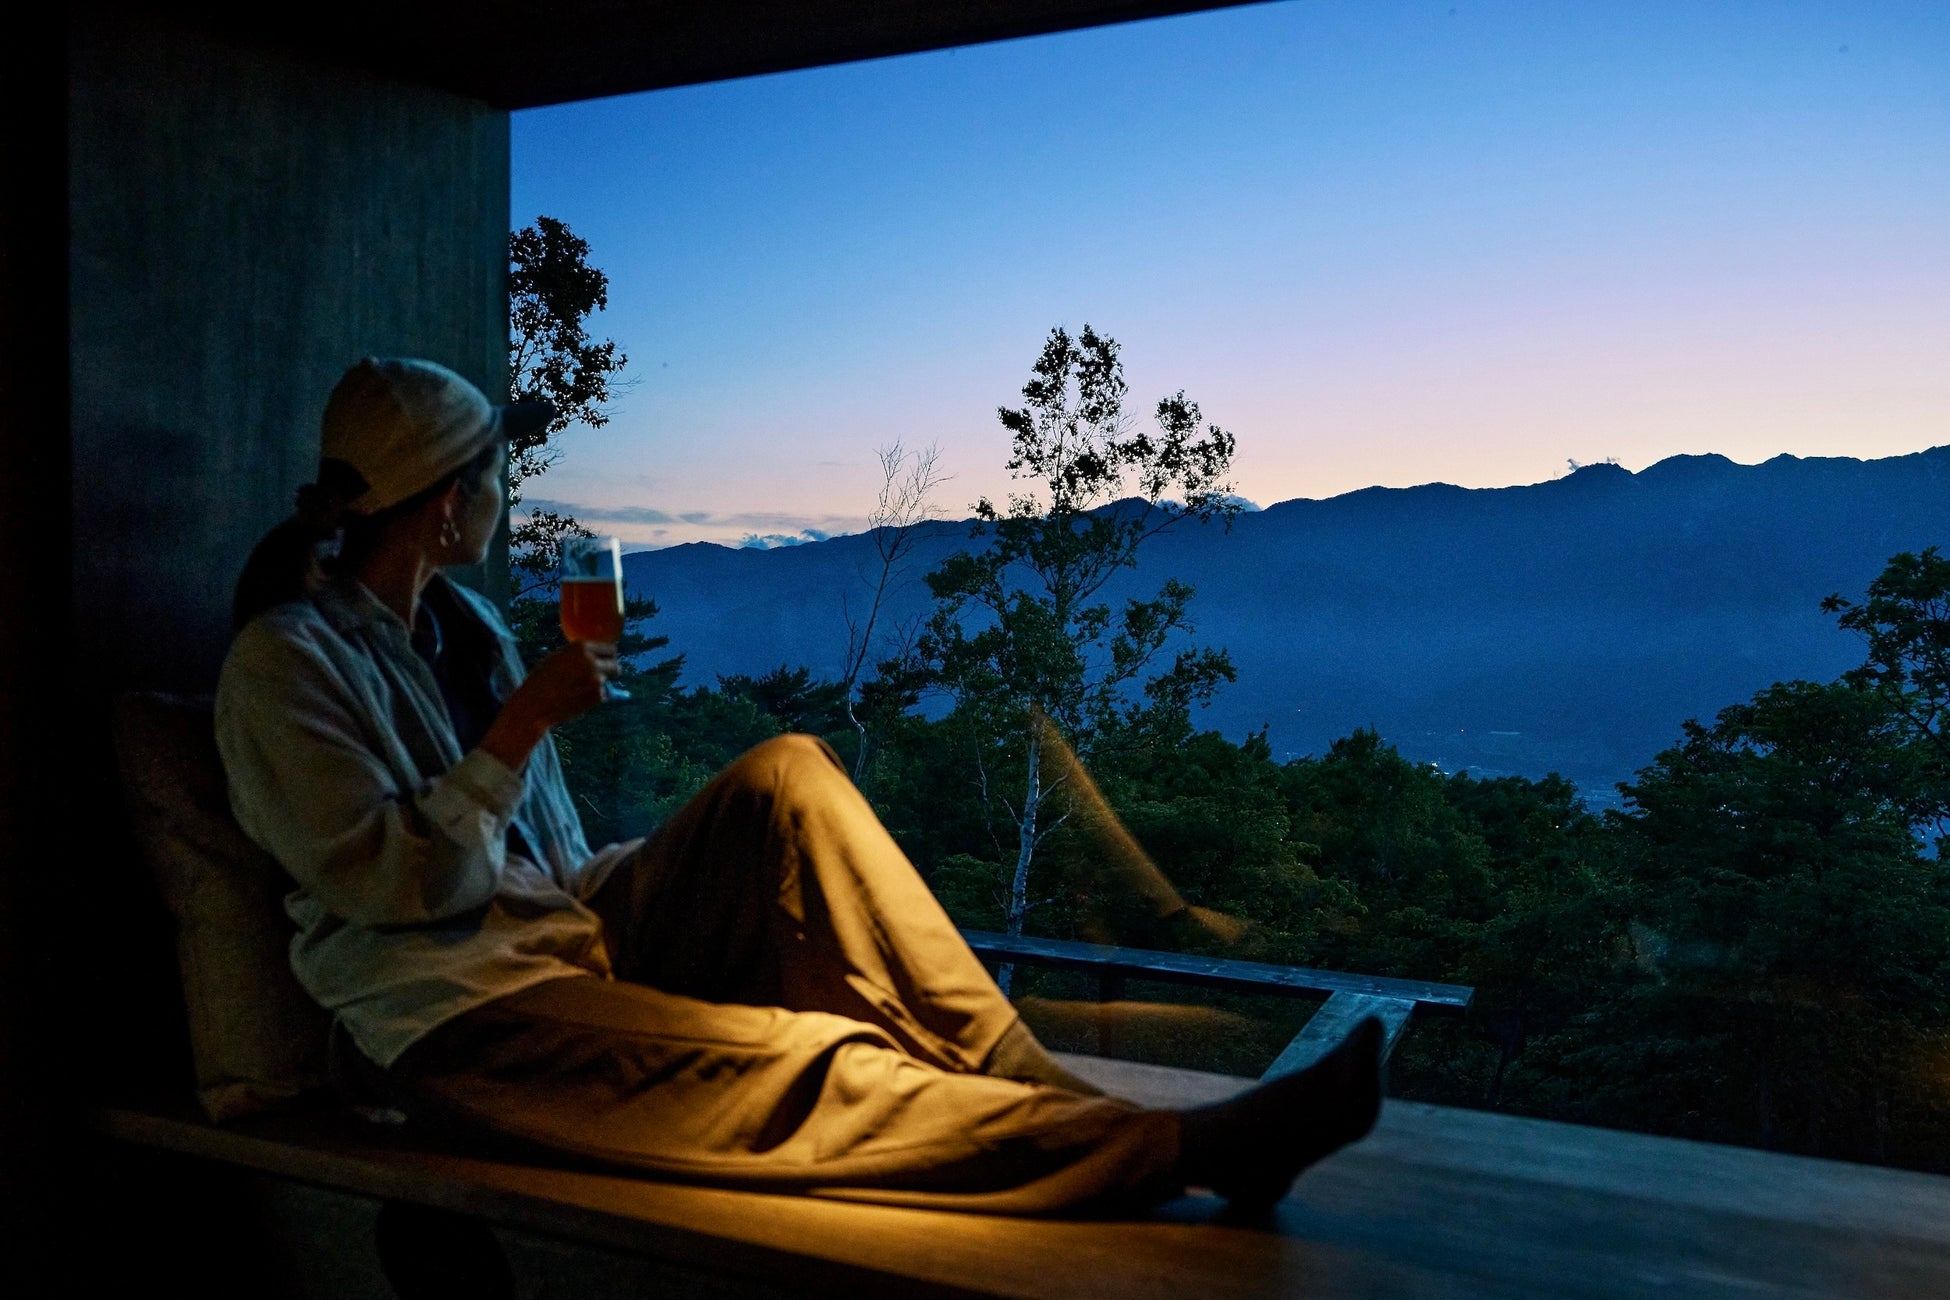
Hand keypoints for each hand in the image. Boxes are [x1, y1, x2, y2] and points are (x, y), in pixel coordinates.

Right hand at [480, 641, 618, 770]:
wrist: (534, 706)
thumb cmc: (540, 680)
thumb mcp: (556, 657)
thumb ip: (576, 654)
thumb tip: (592, 653)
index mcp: (581, 648)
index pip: (609, 648)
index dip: (607, 655)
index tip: (605, 660)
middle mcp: (592, 661)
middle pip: (615, 664)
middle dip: (609, 670)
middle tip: (600, 675)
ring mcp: (597, 679)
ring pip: (607, 680)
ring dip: (598, 684)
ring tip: (578, 690)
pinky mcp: (597, 696)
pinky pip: (602, 694)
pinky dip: (594, 697)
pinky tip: (576, 699)